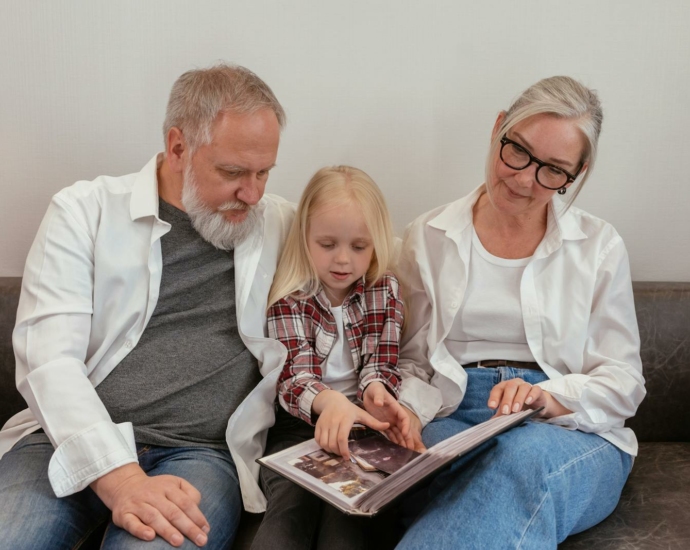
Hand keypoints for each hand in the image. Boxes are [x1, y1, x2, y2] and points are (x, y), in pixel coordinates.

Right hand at [90, 463, 208, 546]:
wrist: (124, 485)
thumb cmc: (156, 489)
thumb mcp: (174, 483)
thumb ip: (188, 493)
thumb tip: (198, 508)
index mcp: (168, 486)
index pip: (186, 502)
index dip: (197, 516)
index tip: (206, 530)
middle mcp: (153, 494)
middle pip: (173, 511)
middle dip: (188, 527)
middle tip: (200, 540)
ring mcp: (138, 504)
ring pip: (153, 517)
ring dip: (167, 529)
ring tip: (179, 541)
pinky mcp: (124, 514)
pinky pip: (131, 523)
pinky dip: (140, 530)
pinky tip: (150, 537)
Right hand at [312, 390, 389, 458]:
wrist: (332, 400)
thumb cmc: (349, 409)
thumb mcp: (362, 413)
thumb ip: (374, 422)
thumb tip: (388, 426)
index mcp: (345, 419)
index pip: (342, 438)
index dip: (344, 450)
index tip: (347, 457)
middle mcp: (333, 421)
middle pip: (332, 443)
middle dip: (337, 452)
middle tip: (343, 455)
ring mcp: (324, 423)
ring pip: (324, 443)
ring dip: (330, 450)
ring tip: (337, 451)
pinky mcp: (317, 425)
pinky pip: (318, 440)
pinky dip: (322, 446)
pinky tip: (329, 446)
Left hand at [363, 382, 414, 450]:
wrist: (369, 392)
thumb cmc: (375, 389)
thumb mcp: (377, 391)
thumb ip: (378, 397)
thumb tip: (379, 403)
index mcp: (396, 408)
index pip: (404, 418)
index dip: (406, 426)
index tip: (405, 433)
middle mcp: (394, 416)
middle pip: (403, 428)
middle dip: (407, 438)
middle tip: (410, 448)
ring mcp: (389, 420)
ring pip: (398, 433)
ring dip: (401, 441)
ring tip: (404, 451)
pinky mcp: (382, 424)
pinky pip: (389, 433)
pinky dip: (393, 440)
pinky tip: (395, 448)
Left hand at [488, 379, 572, 418]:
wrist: (535, 405)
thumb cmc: (517, 406)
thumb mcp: (508, 410)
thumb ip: (500, 415)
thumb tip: (491, 425)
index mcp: (504, 387)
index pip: (497, 389)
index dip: (494, 397)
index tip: (491, 407)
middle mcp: (515, 384)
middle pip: (510, 387)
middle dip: (507, 399)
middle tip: (505, 412)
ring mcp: (527, 385)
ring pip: (523, 388)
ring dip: (519, 398)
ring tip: (516, 410)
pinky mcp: (538, 390)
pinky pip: (535, 390)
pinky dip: (532, 395)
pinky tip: (528, 402)